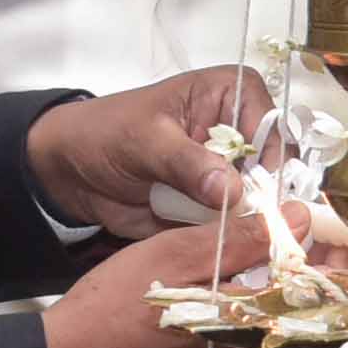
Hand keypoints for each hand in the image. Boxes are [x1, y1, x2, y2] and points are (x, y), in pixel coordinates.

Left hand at [25, 63, 272, 241]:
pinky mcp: (217, 207)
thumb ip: (189, 163)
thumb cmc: (107, 133)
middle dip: (264, 202)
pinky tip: (222, 252)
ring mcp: (230, 174)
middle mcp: (241, 133)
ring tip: (232, 244)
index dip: (270, 164)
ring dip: (248, 227)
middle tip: (248, 229)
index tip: (257, 197)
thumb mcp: (146, 141)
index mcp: (234, 94)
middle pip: (275, 171)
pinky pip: (237, 228)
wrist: (72, 170)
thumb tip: (232, 190)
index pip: (271, 129)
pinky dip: (230, 241)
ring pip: (261, 205)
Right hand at [36, 223, 347, 347]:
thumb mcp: (171, 256)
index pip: (321, 296)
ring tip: (280, 332)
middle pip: (323, 346)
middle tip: (303, 291)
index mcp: (251, 321)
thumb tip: (297, 218)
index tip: (332, 257)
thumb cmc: (112, 311)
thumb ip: (239, 239)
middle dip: (321, 317)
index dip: (333, 272)